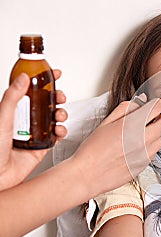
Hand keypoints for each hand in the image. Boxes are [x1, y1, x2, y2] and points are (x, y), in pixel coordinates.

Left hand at [0, 70, 67, 189]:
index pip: (30, 90)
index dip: (43, 80)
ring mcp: (34, 133)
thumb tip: (23, 77)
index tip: (53, 73)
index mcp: (13, 110)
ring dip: (61, 114)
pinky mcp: (42, 146)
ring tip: (59, 116)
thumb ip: (12, 97)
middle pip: (46, 102)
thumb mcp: (2, 118)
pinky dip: (61, 131)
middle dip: (57, 97)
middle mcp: (24, 120)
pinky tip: (58, 131)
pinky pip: (56, 135)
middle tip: (60, 96)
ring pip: (54, 117)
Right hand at [70, 96, 160, 195]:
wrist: (88, 174)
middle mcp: (143, 139)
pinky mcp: (145, 165)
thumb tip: (140, 101)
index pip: (157, 108)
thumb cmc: (93, 149)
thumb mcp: (106, 123)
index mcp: (132, 125)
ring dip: (158, 133)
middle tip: (151, 119)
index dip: (156, 104)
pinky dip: (151, 147)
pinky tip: (138, 147)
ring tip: (144, 134)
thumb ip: (125, 109)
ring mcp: (146, 154)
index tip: (153, 106)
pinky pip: (155, 152)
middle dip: (159, 118)